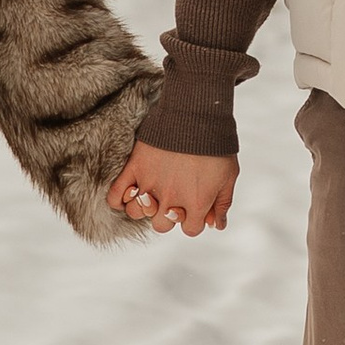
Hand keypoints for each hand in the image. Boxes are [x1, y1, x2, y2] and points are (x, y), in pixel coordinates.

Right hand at [109, 141, 236, 236]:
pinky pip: (116, 194)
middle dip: (168, 216)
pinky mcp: (134, 168)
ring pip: (137, 213)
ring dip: (143, 208)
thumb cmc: (216, 145)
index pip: (190, 229)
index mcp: (196, 203)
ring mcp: (150, 184)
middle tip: (171, 199)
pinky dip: (118, 200)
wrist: (196, 115)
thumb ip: (222, 203)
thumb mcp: (228, 175)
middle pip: (162, 225)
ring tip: (150, 196)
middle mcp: (171, 199)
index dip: (192, 221)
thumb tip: (218, 226)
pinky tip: (128, 195)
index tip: (192, 208)